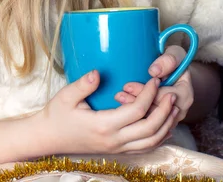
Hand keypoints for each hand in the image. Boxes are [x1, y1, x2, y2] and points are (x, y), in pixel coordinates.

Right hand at [24, 70, 174, 155]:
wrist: (48, 138)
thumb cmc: (56, 115)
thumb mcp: (66, 96)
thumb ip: (83, 84)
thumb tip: (98, 72)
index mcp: (104, 125)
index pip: (136, 111)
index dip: (149, 94)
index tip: (155, 78)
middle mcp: (114, 140)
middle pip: (150, 129)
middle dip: (165, 110)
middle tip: (171, 92)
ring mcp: (116, 148)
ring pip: (151, 142)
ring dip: (166, 125)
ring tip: (174, 107)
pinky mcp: (116, 150)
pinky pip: (144, 148)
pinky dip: (159, 137)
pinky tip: (165, 126)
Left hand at [114, 46, 193, 128]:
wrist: (175, 71)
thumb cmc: (174, 62)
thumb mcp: (175, 54)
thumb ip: (168, 60)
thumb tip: (154, 71)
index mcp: (185, 95)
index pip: (163, 98)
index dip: (144, 93)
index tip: (127, 85)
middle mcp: (179, 111)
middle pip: (156, 113)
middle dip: (135, 104)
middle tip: (118, 94)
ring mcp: (171, 119)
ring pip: (150, 122)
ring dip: (133, 111)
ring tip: (119, 99)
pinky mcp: (161, 123)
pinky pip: (148, 124)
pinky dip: (134, 117)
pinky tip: (122, 107)